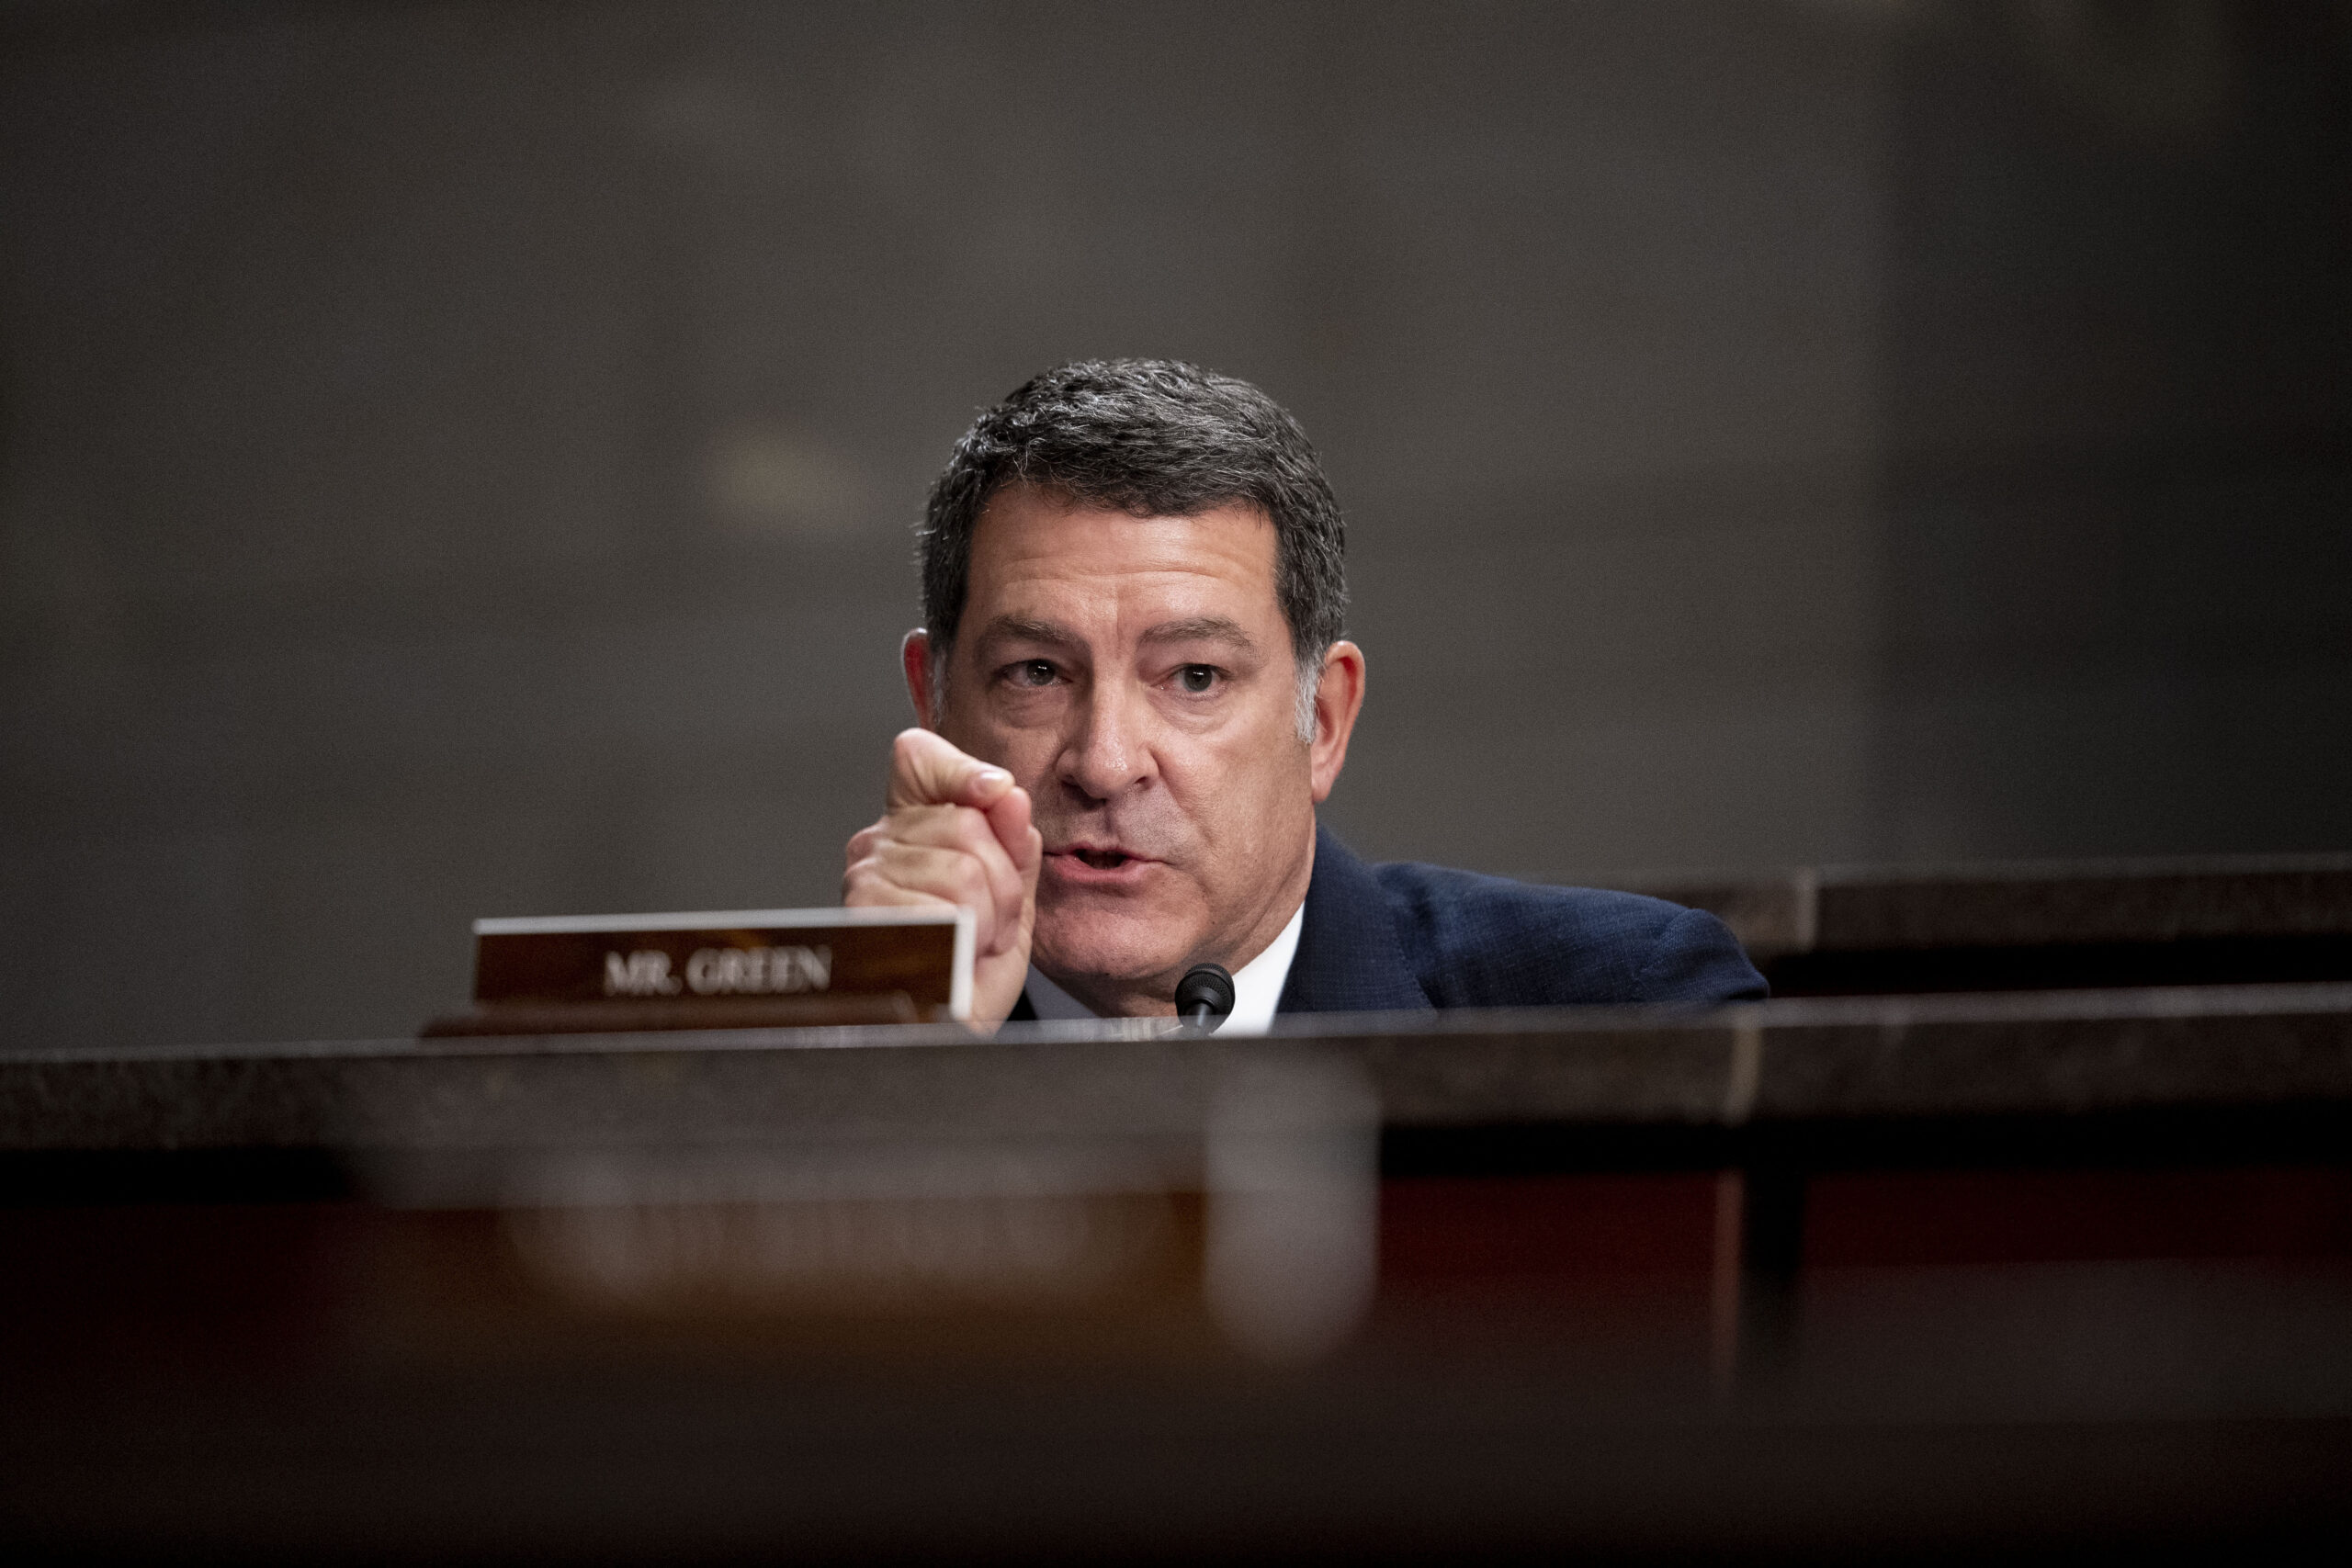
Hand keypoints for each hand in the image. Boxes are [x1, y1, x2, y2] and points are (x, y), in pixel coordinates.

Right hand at [843, 728, 1041, 1026]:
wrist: (949, 1032)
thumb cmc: (970, 972)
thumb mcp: (1009, 895)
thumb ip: (1013, 842)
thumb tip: (1009, 796)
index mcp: (910, 828)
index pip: (918, 758)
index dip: (961, 769)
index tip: (996, 794)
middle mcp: (879, 845)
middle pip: (966, 820)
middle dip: (1002, 877)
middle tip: (990, 920)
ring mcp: (867, 877)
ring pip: (963, 866)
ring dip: (991, 916)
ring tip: (973, 941)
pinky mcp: (869, 914)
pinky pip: (948, 905)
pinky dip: (969, 938)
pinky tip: (954, 954)